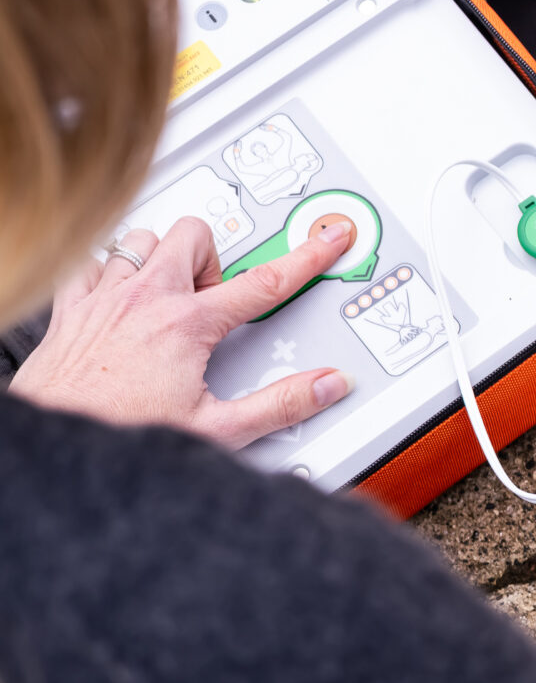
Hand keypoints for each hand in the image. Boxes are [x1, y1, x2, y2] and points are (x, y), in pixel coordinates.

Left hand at [12, 216, 354, 449]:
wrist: (60, 446)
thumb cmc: (123, 434)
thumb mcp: (219, 429)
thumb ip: (282, 404)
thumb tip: (327, 385)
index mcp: (187, 325)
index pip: (264, 282)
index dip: (306, 256)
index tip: (327, 238)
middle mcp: (145, 300)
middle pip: (195, 236)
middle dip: (214, 258)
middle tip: (216, 298)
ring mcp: (104, 298)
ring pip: (143, 239)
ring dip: (163, 259)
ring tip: (171, 296)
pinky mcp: (70, 309)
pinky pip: (92, 262)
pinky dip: (109, 270)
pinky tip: (120, 297)